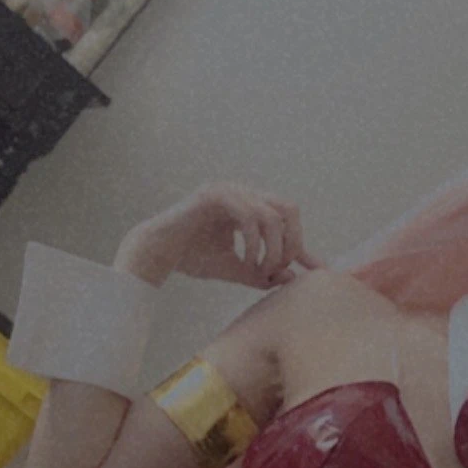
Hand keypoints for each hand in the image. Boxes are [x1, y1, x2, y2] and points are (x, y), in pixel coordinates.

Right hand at [115, 183, 324, 288]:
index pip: (287, 217)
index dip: (299, 244)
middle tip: (280, 268)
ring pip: (271, 214)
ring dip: (273, 248)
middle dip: (291, 242)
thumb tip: (293, 278)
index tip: (309, 272)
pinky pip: (248, 216)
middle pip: (288, 208)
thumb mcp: (236, 269)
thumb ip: (264, 272)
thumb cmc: (193, 258)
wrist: (158, 253)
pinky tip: (246, 262)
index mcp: (249, 204)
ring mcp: (228, 190)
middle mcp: (242, 192)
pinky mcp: (214, 194)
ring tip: (262, 270)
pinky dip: (254, 243)